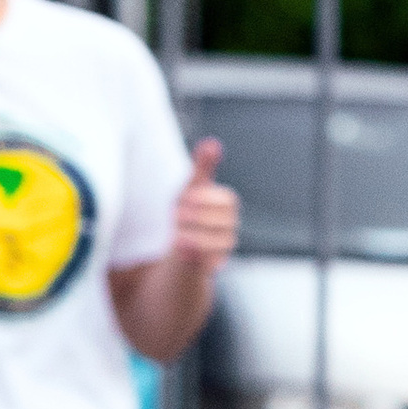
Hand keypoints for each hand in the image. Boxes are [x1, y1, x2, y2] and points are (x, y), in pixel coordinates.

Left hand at [169, 138, 239, 270]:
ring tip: (176, 234)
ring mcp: (225, 246)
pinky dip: (195, 256)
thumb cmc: (188, 209)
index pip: (228, 200)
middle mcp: (231, 226)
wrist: (181, 243)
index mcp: (228, 205)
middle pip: (224, 221)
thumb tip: (212, 143)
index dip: (206, 198)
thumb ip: (203, 166)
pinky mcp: (215, 265)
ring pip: (219, 243)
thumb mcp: (192, 186)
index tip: (185, 197)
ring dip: (195, 236)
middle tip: (176, 214)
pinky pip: (211, 262)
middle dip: (198, 216)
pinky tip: (180, 249)